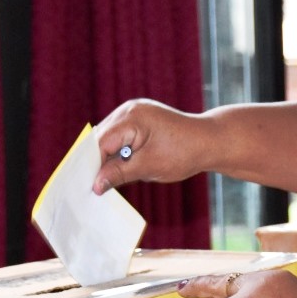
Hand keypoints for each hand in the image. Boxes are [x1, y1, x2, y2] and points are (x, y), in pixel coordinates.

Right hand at [93, 99, 207, 194]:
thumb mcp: (149, 167)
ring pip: (110, 138)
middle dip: (97, 162)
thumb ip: (119, 173)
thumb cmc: (184, 153)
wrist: (210, 141)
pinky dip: (119, 152)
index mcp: (132, 117)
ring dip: (108, 158)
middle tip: (92, 187)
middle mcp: (130, 110)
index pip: (100, 142)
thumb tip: (95, 184)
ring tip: (105, 181)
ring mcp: (134, 112)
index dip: (91, 165)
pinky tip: (119, 169)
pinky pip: (121, 136)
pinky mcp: (140, 120)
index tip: (86, 186)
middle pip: (102, 138)